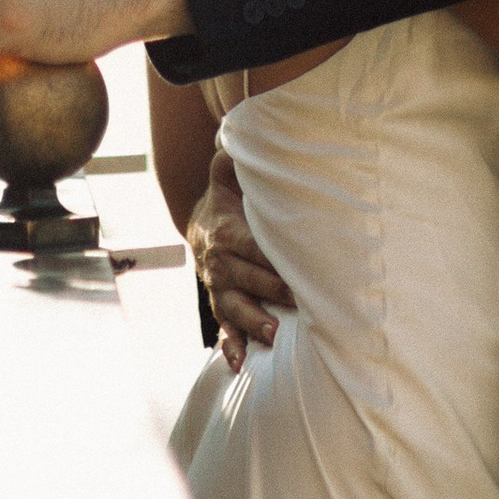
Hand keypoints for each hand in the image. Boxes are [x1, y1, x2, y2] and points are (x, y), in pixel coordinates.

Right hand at [190, 150, 291, 371]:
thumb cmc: (228, 194)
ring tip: (271, 334)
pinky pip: (222, 327)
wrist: (203, 220)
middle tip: (294, 302)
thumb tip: (233, 134)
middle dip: (268, 290)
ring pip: (232, 306)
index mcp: (225, 231)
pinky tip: (238, 364)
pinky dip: (229, 346)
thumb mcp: (226, 172)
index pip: (251, 244)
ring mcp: (218, 286)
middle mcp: (219, 262)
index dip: (271, 256)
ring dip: (251, 322)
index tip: (295, 265)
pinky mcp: (220, 303)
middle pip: (245, 277)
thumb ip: (232, 157)